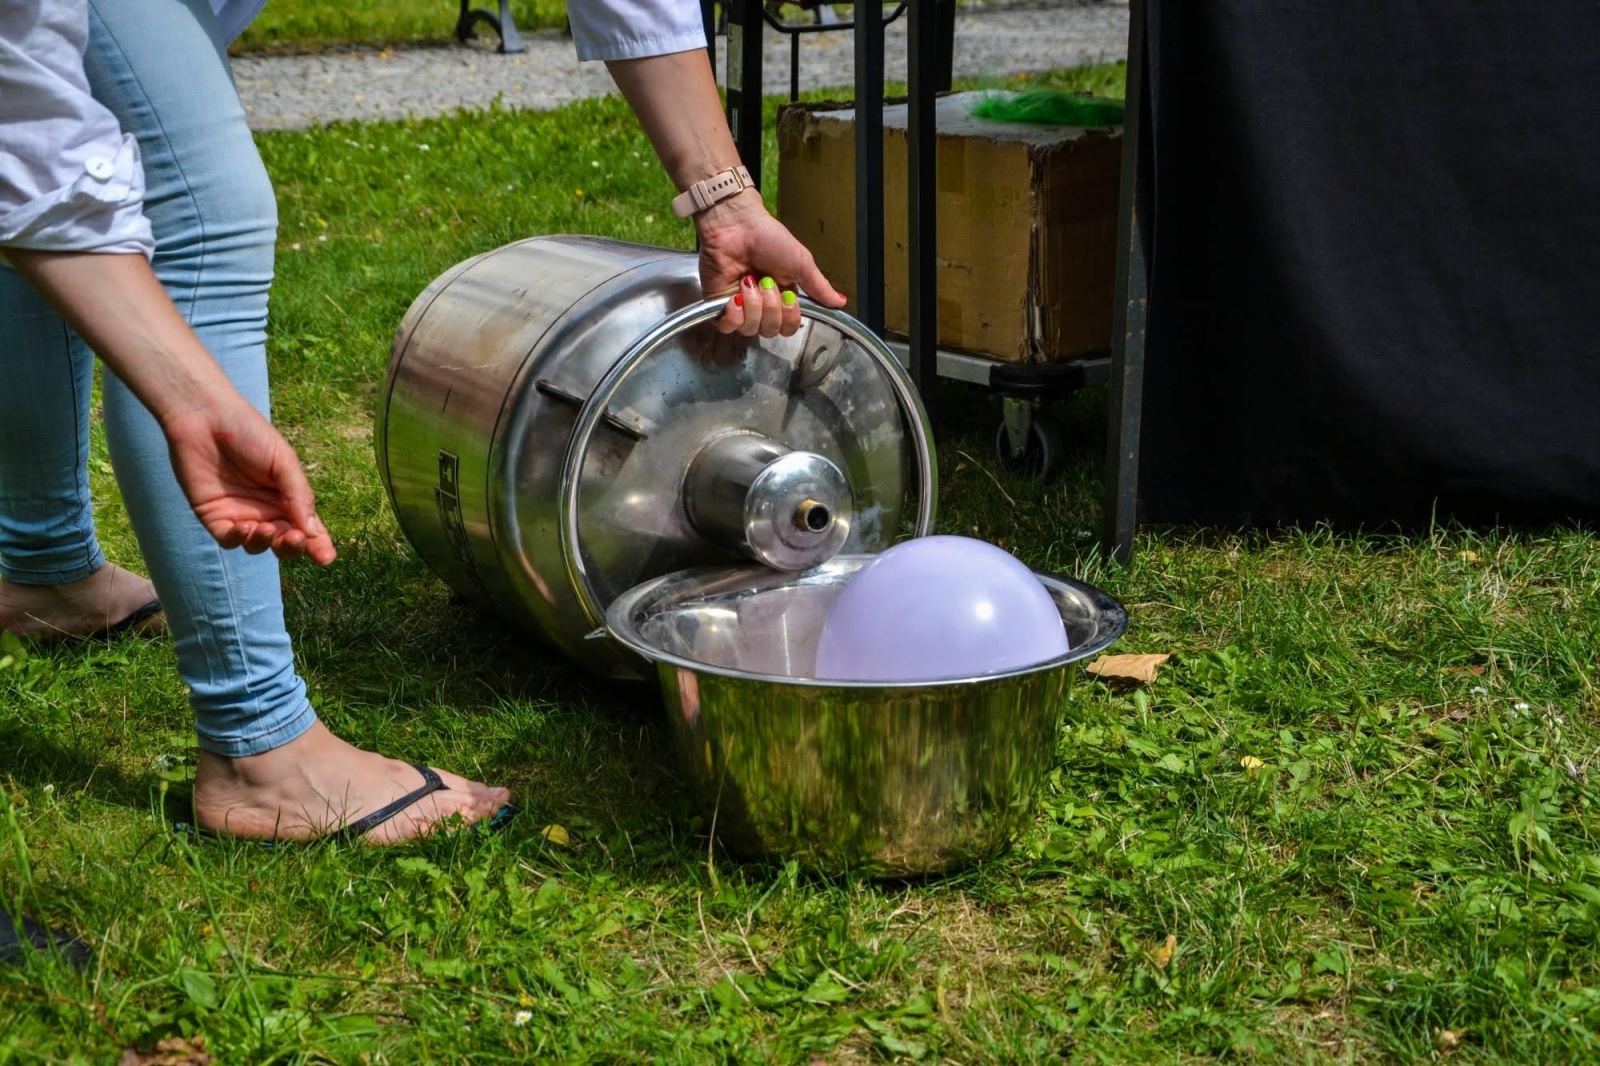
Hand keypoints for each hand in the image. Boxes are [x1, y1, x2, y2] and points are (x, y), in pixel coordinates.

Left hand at [162, 400, 336, 564]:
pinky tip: (246, 526)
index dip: (319, 543)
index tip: (327, 557)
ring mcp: (239, 514)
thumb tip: (314, 532)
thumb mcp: (283, 462)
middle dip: (294, 546)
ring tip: (268, 528)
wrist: (205, 417)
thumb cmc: (248, 432)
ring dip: (268, 543)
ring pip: (259, 546)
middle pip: (285, 541)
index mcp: (288, 495)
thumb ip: (299, 496)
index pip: (308, 526)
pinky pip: (230, 540)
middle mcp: (266, 509)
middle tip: (295, 538)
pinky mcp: (213, 516)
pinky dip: (240, 539)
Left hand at [696, 190, 846, 337]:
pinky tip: (735, 296)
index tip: (788, 295)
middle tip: (766, 281)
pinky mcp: (717, 305)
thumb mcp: (801, 263)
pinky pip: (728, 327)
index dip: (789, 317)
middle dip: (771, 307)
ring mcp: (739, 307)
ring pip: (750, 329)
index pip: (789, 327)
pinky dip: (733, 315)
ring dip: (753, 305)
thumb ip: (819, 287)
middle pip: (770, 331)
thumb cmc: (768, 238)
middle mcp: (762, 306)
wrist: (737, 225)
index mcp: (782, 298)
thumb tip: (840, 303)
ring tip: (748, 280)